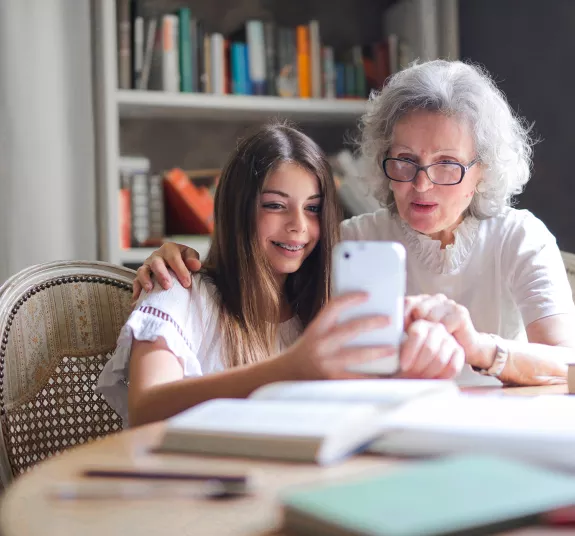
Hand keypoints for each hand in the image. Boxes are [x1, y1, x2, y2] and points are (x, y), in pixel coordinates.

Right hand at [133, 242, 201, 300]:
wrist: (173, 262)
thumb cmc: (182, 259)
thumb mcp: (189, 255)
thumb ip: (193, 259)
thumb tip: (195, 265)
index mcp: (169, 249)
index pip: (174, 258)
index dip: (180, 270)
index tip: (187, 283)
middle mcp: (156, 256)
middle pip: (156, 264)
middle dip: (161, 275)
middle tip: (167, 286)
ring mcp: (147, 266)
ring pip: (142, 271)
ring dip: (145, 280)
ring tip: (149, 289)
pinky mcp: (141, 276)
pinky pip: (136, 282)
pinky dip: (136, 290)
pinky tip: (137, 299)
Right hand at [280, 293, 395, 379]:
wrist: (285, 374)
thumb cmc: (304, 352)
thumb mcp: (314, 333)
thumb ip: (332, 325)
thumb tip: (359, 315)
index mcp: (316, 329)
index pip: (333, 307)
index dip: (350, 299)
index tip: (366, 295)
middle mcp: (320, 344)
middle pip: (350, 329)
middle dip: (372, 323)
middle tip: (388, 320)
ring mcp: (326, 363)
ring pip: (357, 355)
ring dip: (377, 351)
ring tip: (391, 348)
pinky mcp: (332, 380)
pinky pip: (356, 378)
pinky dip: (370, 376)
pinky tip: (383, 375)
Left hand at [399, 319, 464, 378]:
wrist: (418, 365)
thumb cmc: (405, 359)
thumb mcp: (397, 351)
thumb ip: (395, 349)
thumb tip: (389, 351)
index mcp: (420, 325)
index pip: (417, 334)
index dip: (410, 352)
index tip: (404, 366)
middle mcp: (436, 329)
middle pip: (429, 348)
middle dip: (419, 365)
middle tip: (412, 374)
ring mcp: (449, 339)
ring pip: (440, 358)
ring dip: (429, 372)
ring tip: (420, 377)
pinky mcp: (459, 352)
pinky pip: (453, 366)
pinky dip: (442, 376)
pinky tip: (433, 379)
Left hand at [404, 294, 486, 368]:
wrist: (467, 349)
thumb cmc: (438, 343)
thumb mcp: (418, 334)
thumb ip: (405, 327)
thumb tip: (390, 329)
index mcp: (423, 301)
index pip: (406, 303)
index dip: (402, 318)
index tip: (402, 333)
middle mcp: (435, 299)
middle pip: (418, 309)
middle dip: (417, 327)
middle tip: (420, 340)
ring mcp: (449, 304)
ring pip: (431, 317)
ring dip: (431, 333)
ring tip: (434, 341)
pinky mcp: (460, 312)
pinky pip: (444, 324)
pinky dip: (443, 336)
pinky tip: (446, 339)